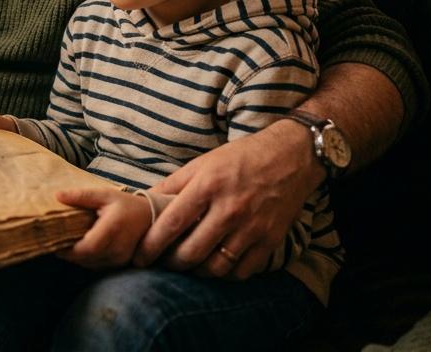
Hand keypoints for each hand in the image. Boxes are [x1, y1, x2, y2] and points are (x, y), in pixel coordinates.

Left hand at [54, 187, 151, 270]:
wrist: (151, 217)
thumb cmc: (125, 204)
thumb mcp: (105, 194)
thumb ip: (81, 196)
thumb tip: (57, 195)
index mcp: (112, 229)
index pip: (87, 248)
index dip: (68, 250)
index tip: (54, 242)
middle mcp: (118, 248)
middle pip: (86, 259)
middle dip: (68, 254)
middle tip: (54, 243)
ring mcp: (121, 258)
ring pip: (91, 265)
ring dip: (76, 258)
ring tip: (64, 245)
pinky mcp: (121, 263)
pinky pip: (98, 266)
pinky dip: (86, 260)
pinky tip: (79, 249)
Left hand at [133, 120, 323, 278]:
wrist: (291, 156)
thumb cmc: (241, 158)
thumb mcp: (202, 163)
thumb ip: (172, 184)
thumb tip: (144, 202)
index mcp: (207, 186)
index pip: (172, 224)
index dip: (152, 245)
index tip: (139, 257)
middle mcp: (229, 209)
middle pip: (192, 252)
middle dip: (172, 263)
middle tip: (164, 263)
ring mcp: (252, 227)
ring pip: (216, 267)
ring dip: (198, 271)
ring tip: (189, 264)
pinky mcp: (271, 240)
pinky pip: (242, 271)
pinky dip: (226, 274)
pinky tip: (217, 265)